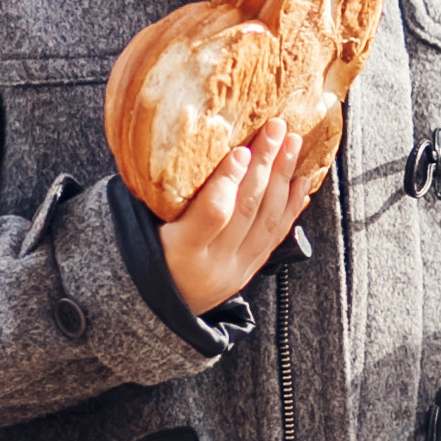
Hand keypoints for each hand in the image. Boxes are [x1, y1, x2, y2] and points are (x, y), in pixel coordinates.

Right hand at [159, 117, 322, 314]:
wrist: (154, 312)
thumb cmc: (140, 257)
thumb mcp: (138, 230)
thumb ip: (157, 196)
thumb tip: (172, 145)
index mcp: (180, 252)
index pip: (213, 214)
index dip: (228, 181)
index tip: (241, 149)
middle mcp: (213, 264)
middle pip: (247, 209)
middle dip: (266, 164)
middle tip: (278, 129)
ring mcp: (236, 270)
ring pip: (268, 220)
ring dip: (284, 178)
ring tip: (293, 144)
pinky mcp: (250, 272)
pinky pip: (276, 236)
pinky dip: (291, 206)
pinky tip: (301, 182)